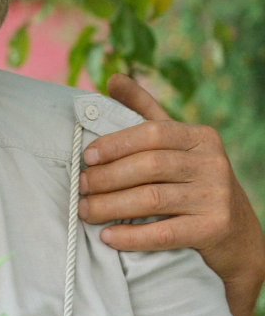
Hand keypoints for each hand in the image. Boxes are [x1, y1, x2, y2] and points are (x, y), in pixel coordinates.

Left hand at [80, 74, 264, 315]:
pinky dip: (131, 236)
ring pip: (152, 199)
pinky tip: (107, 237)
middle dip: (107, 177)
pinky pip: (164, 233)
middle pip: (149, 166)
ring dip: (110, 206)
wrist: (236, 234)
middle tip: (80, 187)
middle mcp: (213, 163)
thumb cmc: (193, 182)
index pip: (152, 133)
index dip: (116, 143)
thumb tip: (113, 78)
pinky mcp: (214, 229)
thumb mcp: (176, 144)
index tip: (87, 156)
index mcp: (201, 138)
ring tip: (85, 211)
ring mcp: (216, 197)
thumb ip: (145, 112)